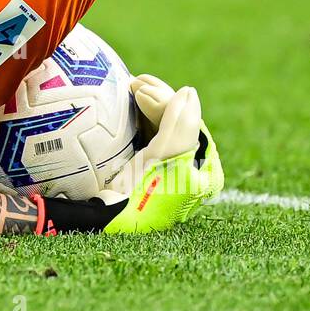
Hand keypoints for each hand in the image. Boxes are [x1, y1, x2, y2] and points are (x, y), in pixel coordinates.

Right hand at [95, 74, 223, 233]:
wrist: (107, 227)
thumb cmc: (145, 195)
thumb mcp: (170, 158)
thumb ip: (181, 125)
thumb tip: (189, 92)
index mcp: (202, 173)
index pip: (190, 124)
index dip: (168, 100)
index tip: (141, 87)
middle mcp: (184, 172)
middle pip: (173, 124)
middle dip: (154, 99)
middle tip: (132, 82)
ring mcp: (159, 173)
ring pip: (155, 129)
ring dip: (143, 106)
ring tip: (126, 86)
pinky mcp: (137, 173)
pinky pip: (139, 138)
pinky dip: (131, 120)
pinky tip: (119, 106)